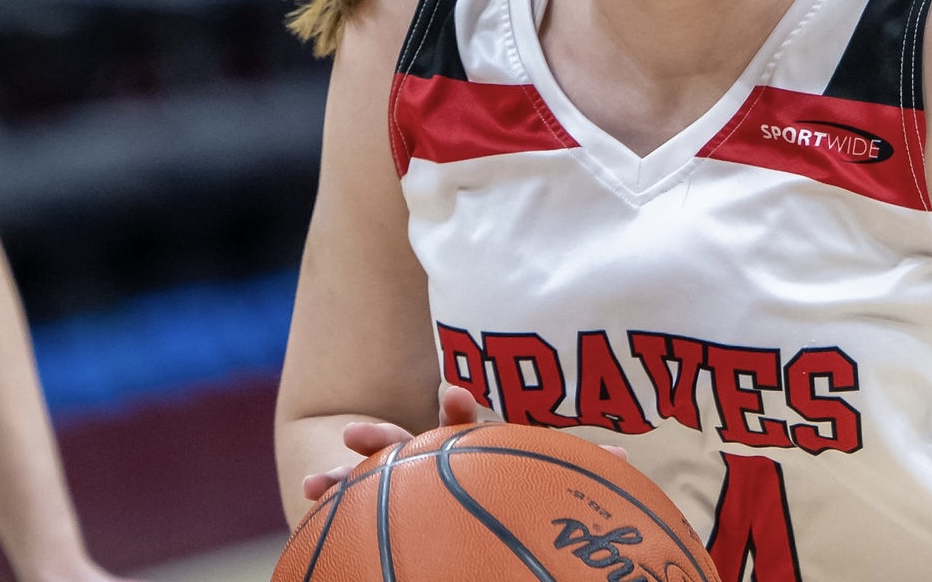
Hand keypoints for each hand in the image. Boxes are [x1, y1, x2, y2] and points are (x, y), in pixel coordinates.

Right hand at [299, 386, 630, 501]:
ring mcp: (410, 490)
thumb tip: (621, 457)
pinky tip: (311, 520)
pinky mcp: (393, 512)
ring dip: (343, 482)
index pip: (461, 427)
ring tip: (311, 485)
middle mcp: (434, 466)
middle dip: (379, 440)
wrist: (498, 538)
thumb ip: (574, 468)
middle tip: (351, 434)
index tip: (451, 392)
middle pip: (402, 449)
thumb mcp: (546, 478)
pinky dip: (337, 518)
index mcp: (473, 453)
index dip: (457, 411)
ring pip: (371, 484)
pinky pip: (361, 519)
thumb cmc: (526, 502)